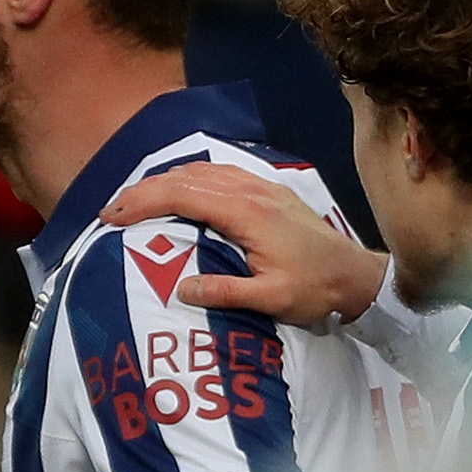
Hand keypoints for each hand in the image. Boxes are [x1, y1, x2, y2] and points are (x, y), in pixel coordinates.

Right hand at [101, 160, 385, 331]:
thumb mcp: (271, 300)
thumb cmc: (316, 290)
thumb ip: (226, 294)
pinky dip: (190, 179)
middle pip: (186, 176)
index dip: (143, 201)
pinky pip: (220, 174)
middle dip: (145, 189)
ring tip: (138, 201)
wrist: (357, 277)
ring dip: (166, 182)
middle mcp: (252, 191)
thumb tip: (180, 288)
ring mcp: (262, 187)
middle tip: (114, 210)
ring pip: (203, 171)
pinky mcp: (269, 192)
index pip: (183, 195)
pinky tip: (180, 192)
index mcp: (247, 213)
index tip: (113, 216)